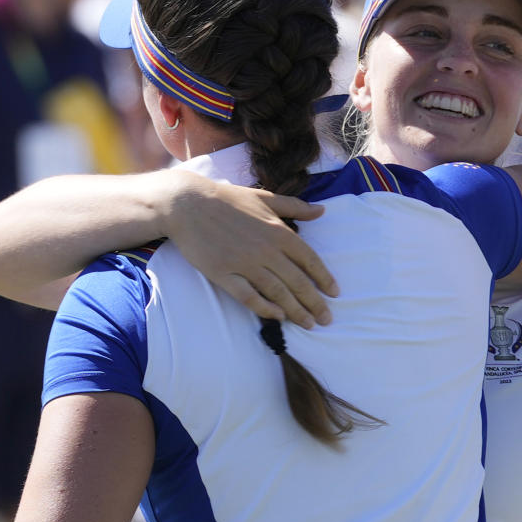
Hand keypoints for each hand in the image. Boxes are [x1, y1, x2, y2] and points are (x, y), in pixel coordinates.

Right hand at [165, 173, 337, 327]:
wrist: (186, 204)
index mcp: (278, 230)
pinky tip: (278, 317)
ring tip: (309, 324)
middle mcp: (266, 249)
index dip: (324, 278)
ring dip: (296, 311)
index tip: (335, 293)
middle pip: (297, 281)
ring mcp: (245, 263)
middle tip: (327, 319)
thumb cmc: (226, 199)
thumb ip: (295, 206)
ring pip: (278, 292)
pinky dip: (265, 308)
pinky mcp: (224, 274)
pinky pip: (249, 296)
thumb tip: (322, 211)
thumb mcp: (264, 197)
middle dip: (315, 303)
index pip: (309, 259)